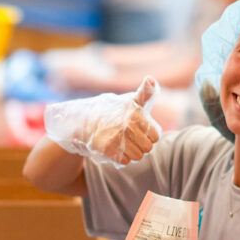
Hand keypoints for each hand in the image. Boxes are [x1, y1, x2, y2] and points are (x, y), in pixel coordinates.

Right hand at [43, 76, 161, 166]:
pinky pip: (126, 161)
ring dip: (131, 153)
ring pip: (138, 156)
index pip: (155, 135)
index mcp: (136, 112)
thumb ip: (146, 92)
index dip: (149, 135)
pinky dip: (121, 158)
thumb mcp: (130, 100)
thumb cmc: (113, 112)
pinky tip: (114, 148)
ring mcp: (117, 136)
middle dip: (141, 145)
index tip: (140, 129)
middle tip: (129, 137)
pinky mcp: (108, 149)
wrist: (83, 122)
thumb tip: (151, 79)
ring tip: (122, 143)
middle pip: (148, 147)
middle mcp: (127, 123)